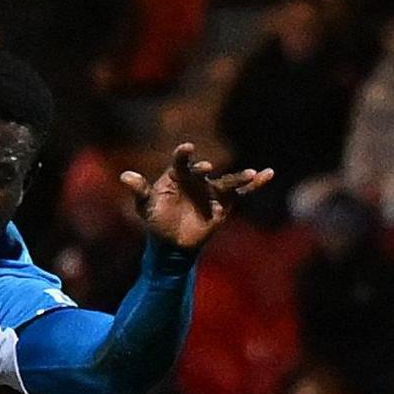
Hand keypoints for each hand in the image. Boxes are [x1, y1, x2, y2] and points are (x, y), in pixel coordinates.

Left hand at [121, 142, 270, 251]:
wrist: (171, 245)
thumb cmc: (156, 222)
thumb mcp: (145, 206)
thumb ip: (139, 190)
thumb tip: (125, 175)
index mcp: (177, 175)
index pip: (181, 161)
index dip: (183, 154)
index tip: (187, 149)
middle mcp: (196, 179)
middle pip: (205, 172)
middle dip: (205, 170)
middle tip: (205, 169)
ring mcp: (212, 191)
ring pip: (227, 181)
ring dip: (239, 177)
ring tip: (252, 173)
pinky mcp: (224, 204)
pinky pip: (242, 192)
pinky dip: (255, 184)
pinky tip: (268, 174)